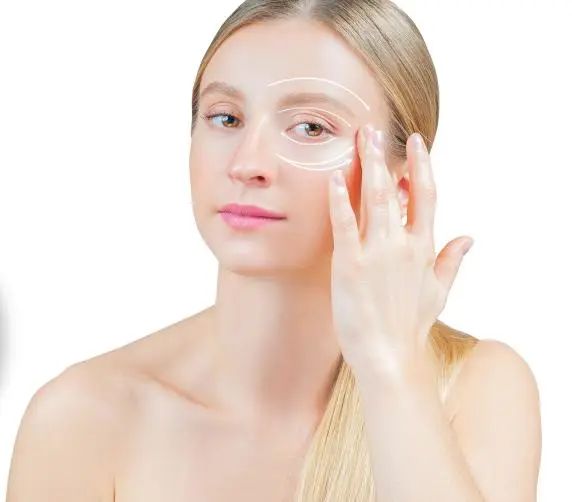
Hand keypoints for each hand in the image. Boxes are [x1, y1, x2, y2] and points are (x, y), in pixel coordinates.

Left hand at [328, 124, 473, 374]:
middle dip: (384, 156)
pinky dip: (339, 199)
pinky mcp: (349, 264)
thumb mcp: (438, 291)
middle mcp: (402, 244)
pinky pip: (344, 224)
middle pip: (395, 189)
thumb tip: (469, 237)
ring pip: (372, 199)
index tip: (415, 144)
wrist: (389, 356)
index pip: (427, 196)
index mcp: (424, 248)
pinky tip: (333, 176)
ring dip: (365, 166)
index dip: (421, 166)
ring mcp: (376, 253)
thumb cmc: (410, 326)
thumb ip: (452, 260)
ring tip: (358, 138)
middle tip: (373, 129)